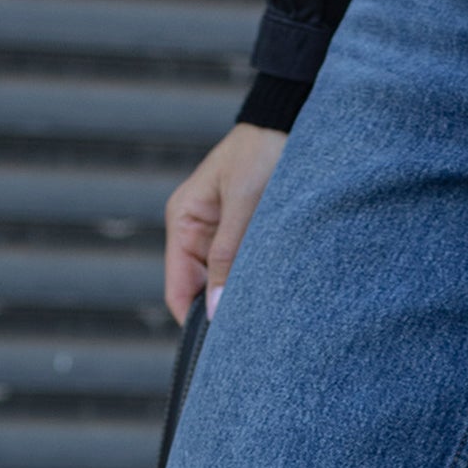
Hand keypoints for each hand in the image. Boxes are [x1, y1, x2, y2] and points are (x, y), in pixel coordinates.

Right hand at [164, 121, 285, 321]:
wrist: (289, 121)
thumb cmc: (261, 151)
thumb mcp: (243, 203)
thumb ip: (228, 256)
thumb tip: (214, 310)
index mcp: (184, 223)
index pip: (178, 291)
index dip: (195, 322)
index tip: (222, 346)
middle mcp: (198, 234)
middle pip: (203, 294)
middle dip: (224, 313)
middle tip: (255, 338)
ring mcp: (223, 236)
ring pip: (228, 284)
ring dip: (245, 296)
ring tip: (271, 313)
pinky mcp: (249, 235)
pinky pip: (248, 270)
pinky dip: (259, 282)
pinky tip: (279, 292)